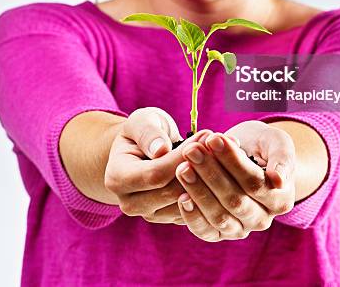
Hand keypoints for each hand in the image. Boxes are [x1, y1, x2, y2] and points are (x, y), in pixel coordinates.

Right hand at [104, 106, 211, 224]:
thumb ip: (148, 132)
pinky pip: (194, 209)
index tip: (205, 134)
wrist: (143, 151)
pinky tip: (220, 167)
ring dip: (207, 179)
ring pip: (186, 204)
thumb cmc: (143, 132)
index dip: (182, 157)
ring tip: (222, 152)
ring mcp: (150, 215)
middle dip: (199, 168)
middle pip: (172, 193)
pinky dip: (208, 189)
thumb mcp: (141, 121)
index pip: (156, 174)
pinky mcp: (169, 218)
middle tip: (218, 143)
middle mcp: (130, 203)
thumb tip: (161, 150)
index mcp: (117, 178)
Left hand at [175, 121, 295, 240]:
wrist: (248, 155)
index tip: (213, 138)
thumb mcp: (276, 142)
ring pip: (219, 217)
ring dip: (198, 191)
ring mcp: (241, 229)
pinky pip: (206, 231)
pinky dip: (192, 217)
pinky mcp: (220, 233)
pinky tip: (181, 196)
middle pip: (235, 200)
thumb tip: (278, 179)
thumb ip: (282, 158)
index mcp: (280, 199)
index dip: (232, 161)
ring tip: (183, 167)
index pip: (254, 182)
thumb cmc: (262, 145)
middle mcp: (262, 219)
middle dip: (210, 173)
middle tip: (191, 150)